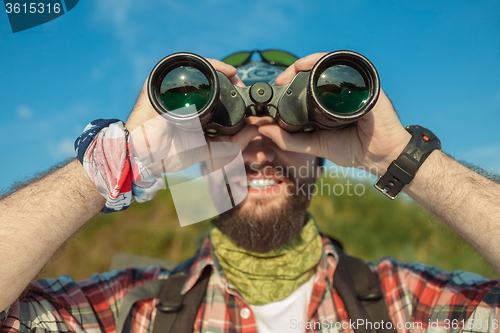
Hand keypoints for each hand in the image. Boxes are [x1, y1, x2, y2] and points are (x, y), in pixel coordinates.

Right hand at [125, 59, 256, 173]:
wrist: (144, 154)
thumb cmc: (170, 153)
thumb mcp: (208, 151)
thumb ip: (231, 144)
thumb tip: (254, 130)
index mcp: (195, 110)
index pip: (219, 98)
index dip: (237, 97)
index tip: (252, 102)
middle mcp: (185, 96)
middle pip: (214, 82)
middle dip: (234, 85)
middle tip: (248, 91)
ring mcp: (174, 87)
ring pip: (205, 72)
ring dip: (225, 74)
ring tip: (239, 81)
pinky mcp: (166, 80)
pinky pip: (192, 66)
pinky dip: (212, 66)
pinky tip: (228, 71)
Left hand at [258, 53, 411, 175]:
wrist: (380, 156)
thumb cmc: (354, 150)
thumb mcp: (315, 146)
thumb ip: (290, 140)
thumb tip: (264, 129)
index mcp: (328, 103)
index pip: (307, 85)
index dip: (289, 83)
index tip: (276, 89)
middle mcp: (340, 91)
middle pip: (314, 72)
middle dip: (294, 71)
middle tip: (280, 81)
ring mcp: (353, 85)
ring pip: (326, 64)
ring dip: (306, 63)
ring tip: (292, 71)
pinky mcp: (364, 83)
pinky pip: (343, 64)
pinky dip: (323, 61)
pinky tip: (309, 66)